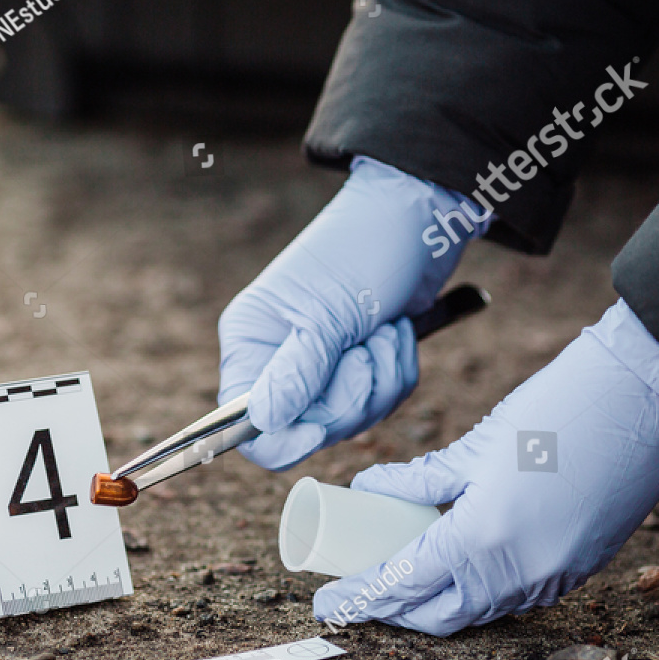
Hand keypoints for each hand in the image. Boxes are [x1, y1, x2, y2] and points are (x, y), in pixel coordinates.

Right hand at [218, 157, 482, 470]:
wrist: (419, 219)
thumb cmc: (361, 250)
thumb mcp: (327, 313)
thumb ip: (295, 372)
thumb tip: (263, 424)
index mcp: (251, 342)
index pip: (240, 422)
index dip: (277, 439)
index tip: (315, 432)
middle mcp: (278, 360)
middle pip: (304, 427)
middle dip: (348, 396)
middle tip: (365, 350)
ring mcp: (320, 367)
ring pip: (349, 419)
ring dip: (379, 378)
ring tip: (385, 330)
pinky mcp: (358, 368)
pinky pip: (379, 402)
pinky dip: (396, 371)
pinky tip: (396, 332)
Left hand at [313, 300, 658, 634]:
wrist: (650, 396)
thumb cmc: (560, 407)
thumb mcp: (476, 444)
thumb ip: (419, 478)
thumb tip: (368, 490)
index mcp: (483, 537)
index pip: (404, 584)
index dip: (360, 597)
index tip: (326, 601)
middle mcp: (519, 570)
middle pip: (439, 615)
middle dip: (394, 612)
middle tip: (358, 594)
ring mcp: (556, 575)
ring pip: (480, 612)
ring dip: (438, 605)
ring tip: (402, 582)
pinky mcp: (581, 568)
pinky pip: (515, 597)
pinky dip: (479, 593)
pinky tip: (458, 571)